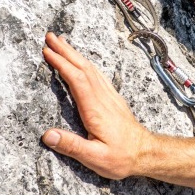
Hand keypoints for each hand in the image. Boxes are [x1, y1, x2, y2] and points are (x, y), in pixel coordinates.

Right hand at [41, 32, 149, 178]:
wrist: (147, 153)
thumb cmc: (122, 157)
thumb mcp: (95, 158)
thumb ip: (72, 146)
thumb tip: (47, 135)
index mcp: (96, 109)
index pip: (77, 79)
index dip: (61, 64)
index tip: (47, 51)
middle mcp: (103, 98)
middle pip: (83, 68)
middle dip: (66, 51)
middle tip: (50, 36)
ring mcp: (110, 97)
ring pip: (91, 69)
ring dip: (75, 55)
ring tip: (62, 43)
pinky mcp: (113, 100)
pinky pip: (98, 76)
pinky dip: (86, 65)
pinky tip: (82, 63)